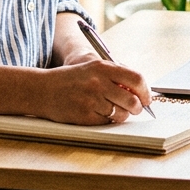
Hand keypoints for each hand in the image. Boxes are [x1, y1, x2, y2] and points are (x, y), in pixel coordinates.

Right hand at [37, 59, 151, 125]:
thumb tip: (140, 92)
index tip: (146, 98)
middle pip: (132, 100)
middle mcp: (98, 82)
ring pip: (121, 114)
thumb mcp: (93, 69)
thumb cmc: (71, 79)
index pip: (136, 79)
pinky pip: (107, 122)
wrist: (43, 89)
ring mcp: (91, 100)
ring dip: (122, 115)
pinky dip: (106, 120)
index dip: (145, 91)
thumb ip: (116, 77)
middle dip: (137, 108)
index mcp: (103, 67)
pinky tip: (97, 113)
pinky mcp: (85, 115)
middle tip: (134, 109)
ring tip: (112, 110)